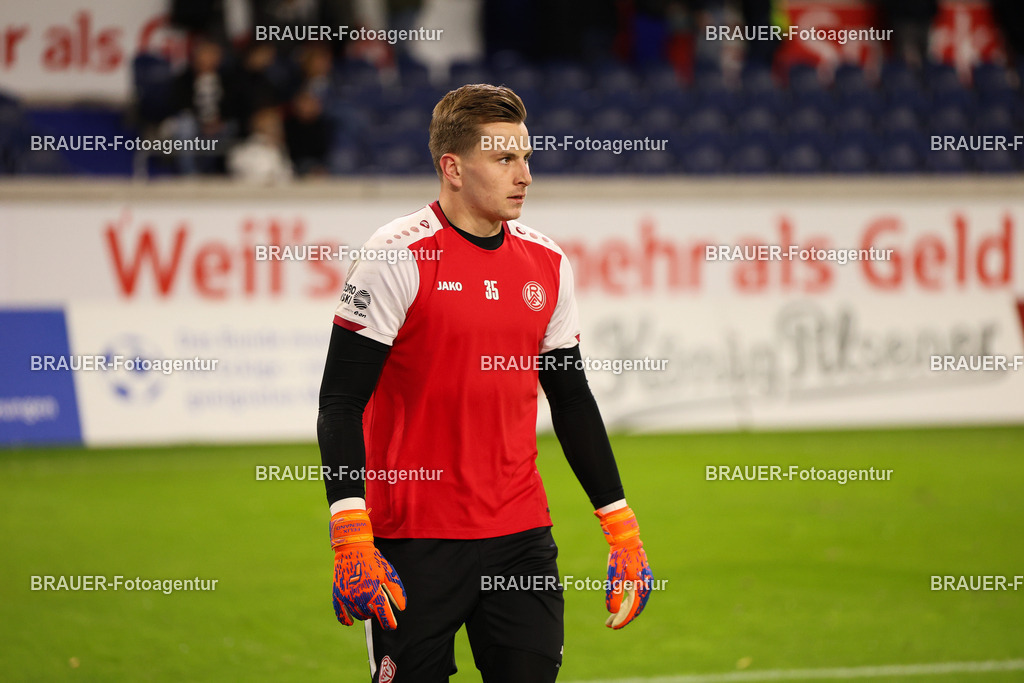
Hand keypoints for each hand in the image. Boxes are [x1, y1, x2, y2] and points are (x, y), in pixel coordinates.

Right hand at [330, 509, 406, 629]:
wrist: (352, 549)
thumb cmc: (373, 560)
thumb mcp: (388, 572)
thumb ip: (396, 591)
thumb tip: (402, 608)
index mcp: (374, 591)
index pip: (383, 614)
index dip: (389, 622)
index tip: (392, 626)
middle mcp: (360, 597)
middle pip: (370, 615)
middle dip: (376, 612)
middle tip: (377, 603)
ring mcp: (347, 597)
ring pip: (358, 615)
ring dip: (364, 614)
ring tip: (367, 604)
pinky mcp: (338, 595)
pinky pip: (340, 614)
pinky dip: (346, 620)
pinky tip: (350, 622)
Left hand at [596, 505, 651, 628]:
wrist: (626, 538)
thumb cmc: (619, 557)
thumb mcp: (614, 577)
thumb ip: (614, 595)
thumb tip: (613, 612)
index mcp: (641, 587)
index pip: (632, 609)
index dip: (622, 620)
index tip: (612, 626)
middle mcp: (645, 586)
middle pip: (634, 607)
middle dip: (622, 617)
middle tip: (610, 624)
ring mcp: (644, 581)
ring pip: (634, 601)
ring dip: (624, 610)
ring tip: (611, 617)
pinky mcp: (640, 577)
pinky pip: (634, 594)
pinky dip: (627, 601)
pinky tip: (618, 604)